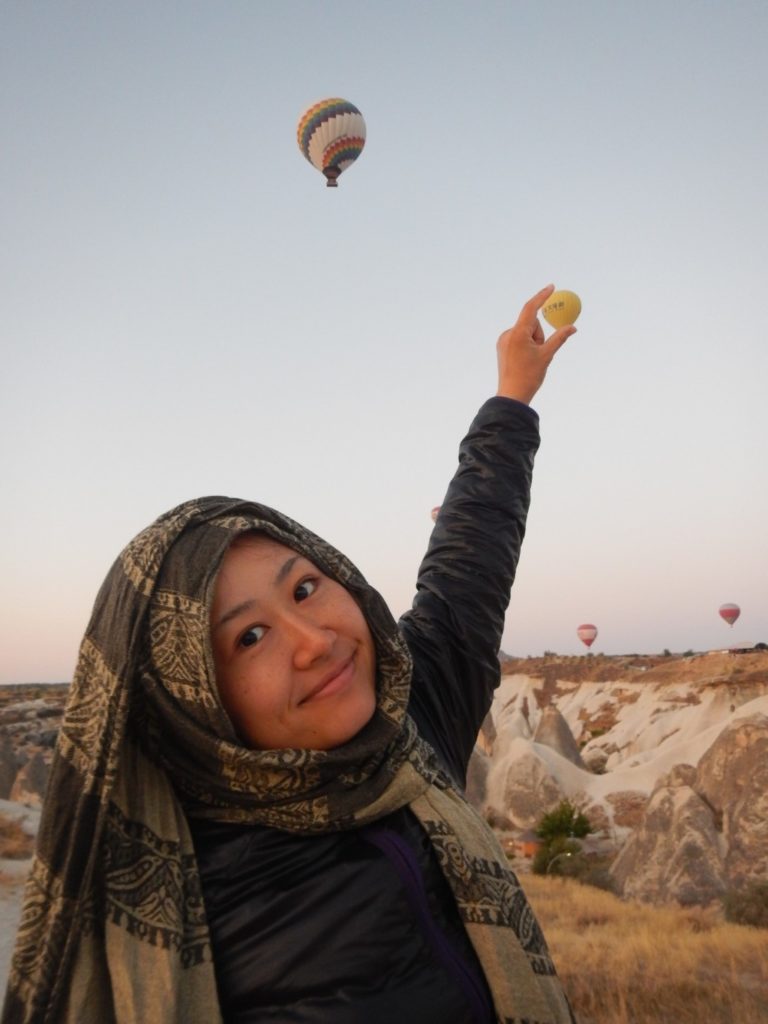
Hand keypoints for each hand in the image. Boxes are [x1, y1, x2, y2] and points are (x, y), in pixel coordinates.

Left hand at [496, 284, 575, 404]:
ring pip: (526, 332)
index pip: (531, 308)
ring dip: (533, 341)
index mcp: (518, 333)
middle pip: (531, 324)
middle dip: (539, 335)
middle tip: (539, 354)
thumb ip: (560, 338)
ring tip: (530, 360)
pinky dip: (526, 345)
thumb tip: (573, 327)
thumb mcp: (548, 355)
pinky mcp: (502, 347)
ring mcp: (503, 340)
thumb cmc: (530, 376)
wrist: (512, 395)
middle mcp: (508, 333)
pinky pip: (519, 339)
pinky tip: (524, 360)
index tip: (551, 287)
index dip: (542, 296)